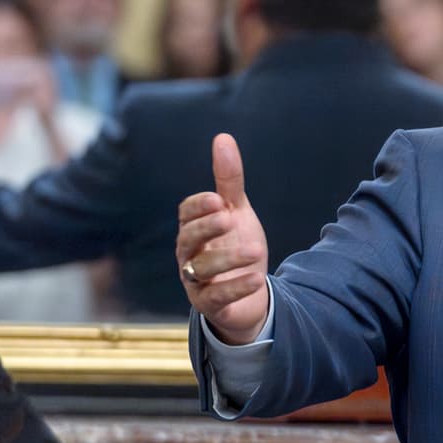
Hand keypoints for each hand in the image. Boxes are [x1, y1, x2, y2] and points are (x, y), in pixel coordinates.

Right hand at [176, 133, 268, 342]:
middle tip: (228, 217)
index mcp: (193, 228)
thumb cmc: (236, 245)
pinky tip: (256, 277)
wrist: (249, 293)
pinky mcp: (209, 305)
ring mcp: (196, 281)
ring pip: (201, 269)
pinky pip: (216, 298)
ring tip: (255, 251)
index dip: (199, 207)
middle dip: (206, 228)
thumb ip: (228, 180)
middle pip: (188, 239)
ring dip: (227, 259)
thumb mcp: (237, 211)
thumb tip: (223, 137)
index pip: (186, 214)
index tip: (218, 199)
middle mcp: (189, 254)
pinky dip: (235, 288)